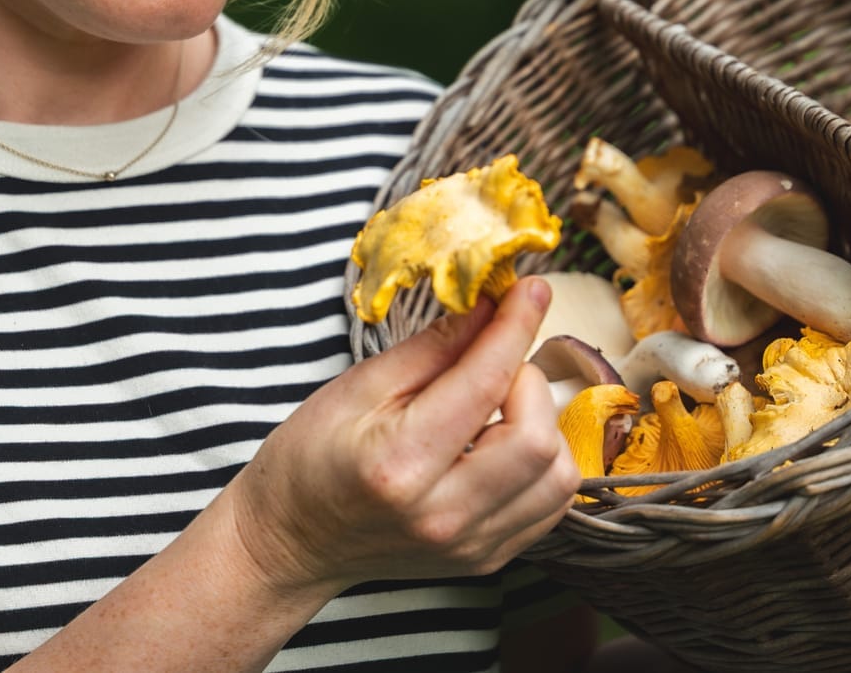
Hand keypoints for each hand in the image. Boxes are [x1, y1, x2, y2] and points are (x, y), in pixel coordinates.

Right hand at [229, 277, 580, 596]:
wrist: (292, 540)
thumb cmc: (312, 457)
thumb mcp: (358, 387)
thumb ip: (433, 348)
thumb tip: (489, 305)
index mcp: (401, 463)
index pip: (486, 384)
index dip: (515, 326)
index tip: (529, 289)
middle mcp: (444, 514)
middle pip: (538, 438)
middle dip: (528, 381)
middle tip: (494, 365)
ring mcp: (470, 545)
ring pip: (558, 477)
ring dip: (542, 425)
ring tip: (500, 409)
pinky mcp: (487, 559)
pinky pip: (550, 507)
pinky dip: (542, 464)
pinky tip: (504, 444)